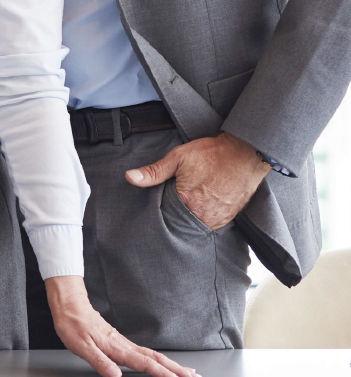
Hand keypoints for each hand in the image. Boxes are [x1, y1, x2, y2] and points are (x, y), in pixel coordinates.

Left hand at [46, 275, 195, 376]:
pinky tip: (161, 362)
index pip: (146, 363)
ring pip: (153, 355)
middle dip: (176, 369)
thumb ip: (100, 362)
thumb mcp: (81, 347)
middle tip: (194, 376)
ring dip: (171, 364)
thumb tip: (115, 375)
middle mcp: (125, 345)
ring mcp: (124, 342)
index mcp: (118, 349)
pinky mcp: (120, 340)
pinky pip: (145, 352)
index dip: (163, 373)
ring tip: (186, 372)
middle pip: (156, 359)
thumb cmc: (73, 325)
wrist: (69, 305)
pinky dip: (158, 359)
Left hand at [126, 132, 268, 229]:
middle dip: (175, 213)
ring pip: (195, 224)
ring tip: (188, 203)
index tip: (161, 200)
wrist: (245, 153)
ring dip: (190, 216)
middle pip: (180, 220)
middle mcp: (202, 214)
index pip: (164, 213)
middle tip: (177, 199)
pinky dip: (204, 217)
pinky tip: (200, 206)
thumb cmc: (212, 154)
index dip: (161, 206)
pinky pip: (211, 224)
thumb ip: (154, 171)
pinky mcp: (228, 217)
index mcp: (186, 201)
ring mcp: (217, 217)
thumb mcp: (178, 157)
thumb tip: (130, 177)